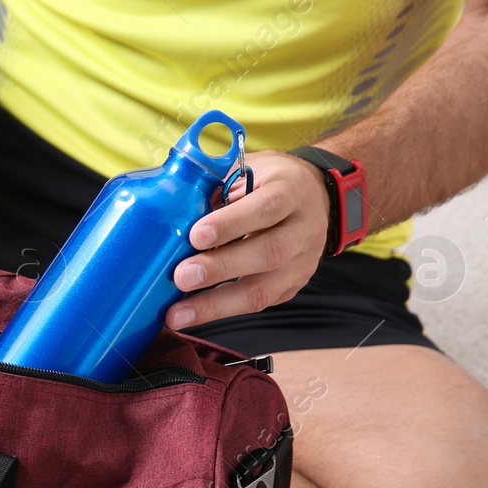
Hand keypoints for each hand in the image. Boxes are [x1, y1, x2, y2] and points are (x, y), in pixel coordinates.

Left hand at [166, 150, 331, 328]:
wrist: (315, 198)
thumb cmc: (267, 183)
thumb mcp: (248, 171)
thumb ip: (218, 188)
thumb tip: (173, 211)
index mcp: (291, 191)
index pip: (267, 208)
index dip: (232, 223)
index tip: (196, 236)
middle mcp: (303, 230)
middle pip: (268, 253)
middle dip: (221, 268)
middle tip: (182, 277)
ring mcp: (301, 263)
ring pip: (262, 290)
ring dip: (216, 305)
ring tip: (178, 314)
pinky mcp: (290, 287)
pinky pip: (257, 304)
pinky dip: (221, 311)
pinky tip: (192, 316)